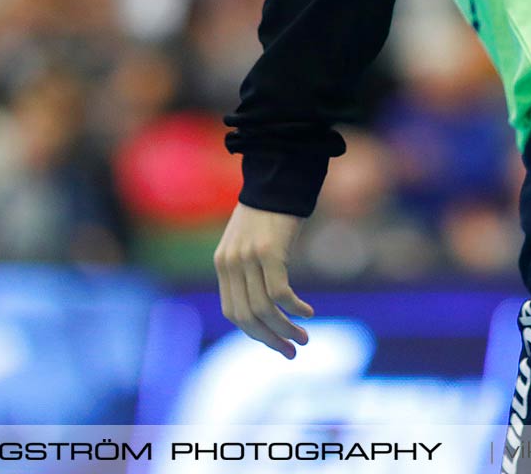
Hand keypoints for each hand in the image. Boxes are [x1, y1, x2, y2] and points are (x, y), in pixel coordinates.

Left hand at [214, 202, 314, 358]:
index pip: (233, 312)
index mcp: (223, 264)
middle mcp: (231, 263)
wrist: (278, 178)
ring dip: (285, 329)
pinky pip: (280, 292)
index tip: (276, 343)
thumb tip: (267, 306)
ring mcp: (248, 257)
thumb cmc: (270, 213)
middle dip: (270, 339)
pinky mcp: (269, 251)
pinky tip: (307, 313)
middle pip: (247, 316)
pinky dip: (294, 308)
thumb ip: (249, 270)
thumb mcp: (250, 243)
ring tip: (303, 338)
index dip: (254, 333)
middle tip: (291, 351)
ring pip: (264, 309)